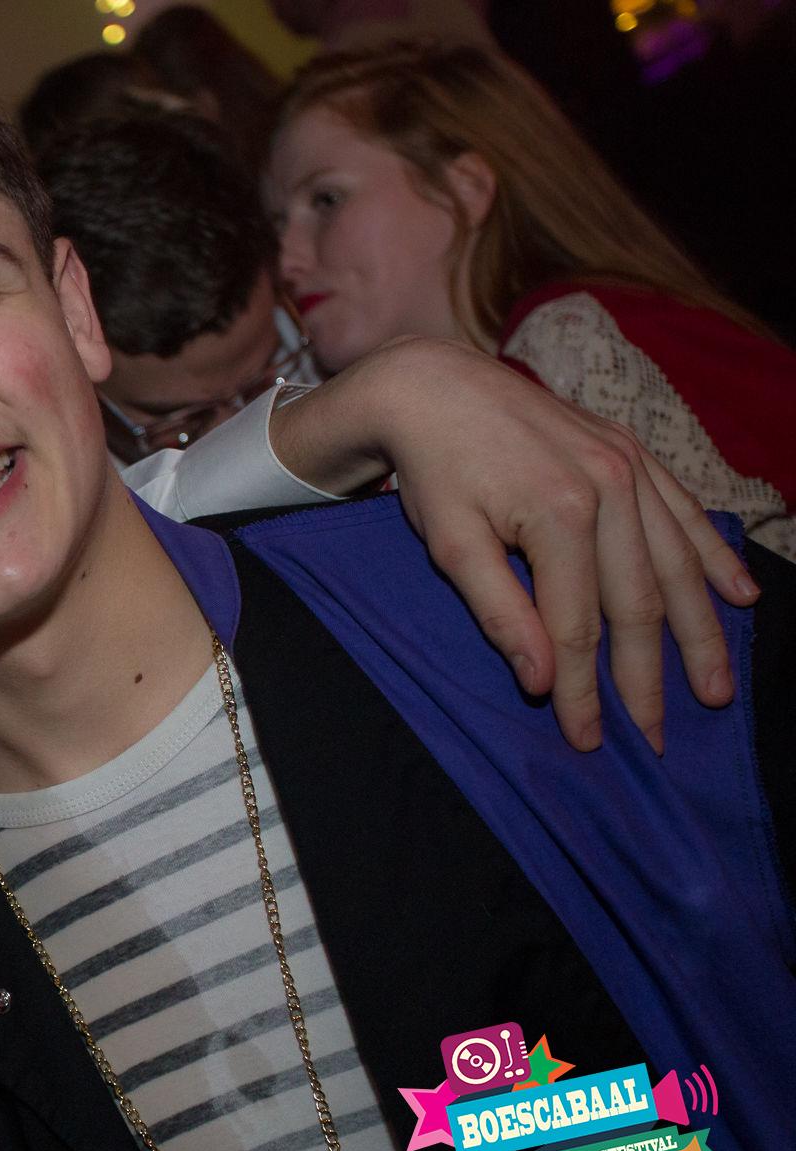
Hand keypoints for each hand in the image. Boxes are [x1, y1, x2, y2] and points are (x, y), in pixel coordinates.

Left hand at [272, 336, 758, 752]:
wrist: (434, 386)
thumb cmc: (435, 471)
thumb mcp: (451, 544)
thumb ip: (499, 611)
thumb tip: (539, 681)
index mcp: (559, 514)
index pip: (576, 627)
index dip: (582, 689)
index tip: (588, 738)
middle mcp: (609, 487)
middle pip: (637, 604)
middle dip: (648, 678)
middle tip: (658, 739)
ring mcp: (629, 466)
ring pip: (675, 565)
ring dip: (700, 633)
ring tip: (715, 689)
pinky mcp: (633, 452)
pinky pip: (686, 513)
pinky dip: (715, 558)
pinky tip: (740, 599)